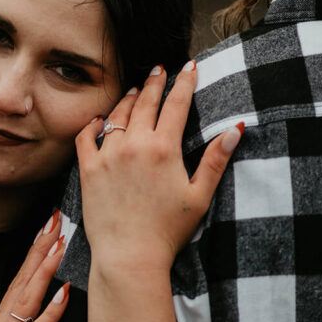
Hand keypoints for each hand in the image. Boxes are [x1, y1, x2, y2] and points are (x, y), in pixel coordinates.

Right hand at [0, 212, 68, 321]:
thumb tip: (39, 310)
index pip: (18, 281)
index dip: (33, 254)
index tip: (47, 228)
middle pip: (21, 281)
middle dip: (40, 249)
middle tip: (56, 220)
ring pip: (27, 299)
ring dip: (45, 270)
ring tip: (60, 243)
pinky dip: (50, 312)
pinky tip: (63, 293)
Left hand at [76, 62, 242, 272]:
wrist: (129, 255)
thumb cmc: (168, 230)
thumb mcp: (199, 195)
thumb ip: (216, 160)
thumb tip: (235, 128)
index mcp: (164, 149)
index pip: (176, 104)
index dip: (184, 82)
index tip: (189, 67)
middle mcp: (135, 145)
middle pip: (146, 102)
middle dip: (155, 82)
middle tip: (160, 69)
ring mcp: (109, 155)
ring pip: (118, 115)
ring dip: (129, 99)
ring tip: (136, 90)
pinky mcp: (89, 169)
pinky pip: (87, 136)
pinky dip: (93, 124)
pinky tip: (99, 119)